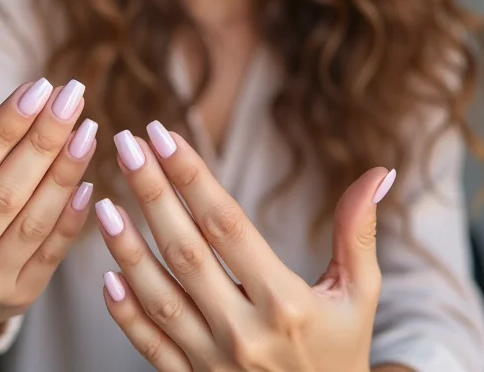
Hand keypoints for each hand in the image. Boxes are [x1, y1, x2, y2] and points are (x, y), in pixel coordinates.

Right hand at [0, 75, 96, 335]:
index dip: (3, 129)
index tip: (38, 87)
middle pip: (4, 194)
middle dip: (42, 140)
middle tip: (72, 94)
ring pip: (34, 221)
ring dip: (65, 172)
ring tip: (88, 126)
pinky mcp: (21, 297)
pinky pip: (53, 252)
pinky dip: (74, 216)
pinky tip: (91, 178)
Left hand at [95, 122, 395, 371]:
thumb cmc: (341, 354)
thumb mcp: (359, 296)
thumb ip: (359, 233)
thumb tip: (378, 173)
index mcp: (284, 302)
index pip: (227, 225)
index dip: (192, 176)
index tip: (165, 135)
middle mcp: (244, 330)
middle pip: (186, 250)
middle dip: (153, 192)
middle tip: (127, 144)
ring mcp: (213, 361)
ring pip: (160, 296)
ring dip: (127, 248)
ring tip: (105, 201)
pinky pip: (152, 348)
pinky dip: (127, 315)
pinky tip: (106, 278)